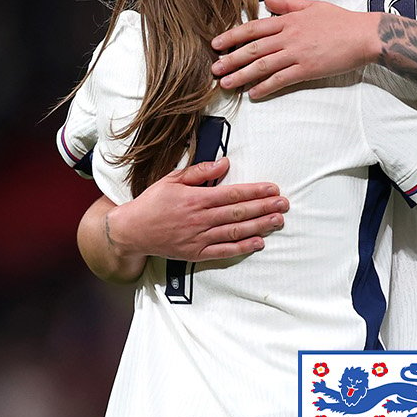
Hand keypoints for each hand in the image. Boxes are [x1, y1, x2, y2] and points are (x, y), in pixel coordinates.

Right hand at [108, 158, 288, 261]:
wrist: (131, 231)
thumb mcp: (172, 180)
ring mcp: (198, 238)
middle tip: (284, 204)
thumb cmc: (153, 203)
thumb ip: (199, 172)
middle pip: (238, 212)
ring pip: (235, 231)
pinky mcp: (196, 254)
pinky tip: (259, 242)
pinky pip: (224, 251)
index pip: (232, 194)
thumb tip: (225, 162)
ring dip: (259, 226)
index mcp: (195, 199)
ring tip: (278, 220)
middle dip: (264, 207)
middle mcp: (199, 219)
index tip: (273, 188)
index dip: (255, 191)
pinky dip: (242, 247)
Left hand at [211, 0, 380, 98]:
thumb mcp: (312, 5)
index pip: (253, 28)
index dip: (233, 36)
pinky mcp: (308, 69)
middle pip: (253, 48)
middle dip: (231, 59)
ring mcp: (297, 53)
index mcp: (289, 20)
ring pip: (263, 65)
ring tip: (226, 84)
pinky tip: (254, 94)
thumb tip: (266, 0)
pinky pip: (281, 79)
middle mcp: (289, 36)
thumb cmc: (341, 20)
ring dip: (242, 75)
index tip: (217, 44)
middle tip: (214, 69)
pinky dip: (266, 87)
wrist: (365, 35)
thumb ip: (287, 4)